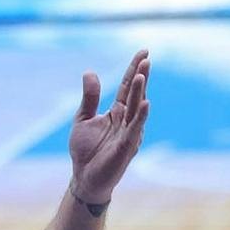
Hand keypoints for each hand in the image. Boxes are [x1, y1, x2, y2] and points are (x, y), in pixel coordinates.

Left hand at [68, 49, 151, 206]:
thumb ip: (89, 97)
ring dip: (140, 91)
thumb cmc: (85, 150)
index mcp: (117, 112)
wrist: (85, 178)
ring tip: (141, 74)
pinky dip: (141, 115)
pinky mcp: (128, 145)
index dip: (134, 69)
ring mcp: (130, 132)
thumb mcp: (83, 118)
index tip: (144, 52)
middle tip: (146, 58)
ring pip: (137, 108)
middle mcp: (127, 119)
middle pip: (135, 93)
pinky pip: (136, 128)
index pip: (128, 87)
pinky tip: (145, 102)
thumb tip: (89, 72)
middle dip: (140, 76)